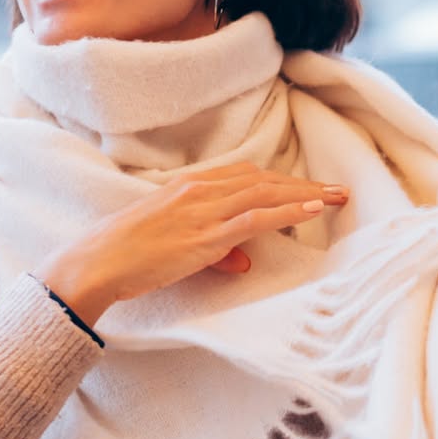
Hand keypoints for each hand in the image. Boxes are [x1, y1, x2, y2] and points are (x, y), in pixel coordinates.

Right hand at [38, 162, 348, 325]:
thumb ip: (212, 249)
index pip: (246, 176)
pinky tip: (312, 210)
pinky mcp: (205, 235)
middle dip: (304, 184)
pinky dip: (287, 211)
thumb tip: (243, 259)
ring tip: (338, 198)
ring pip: (266, 194)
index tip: (310, 186)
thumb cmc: (126, 255)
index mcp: (189, 187)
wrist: (97, 262)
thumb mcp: (173, 244)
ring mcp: (203, 211)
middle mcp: (199, 191)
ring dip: (306, 194)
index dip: (281, 180)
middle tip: (340, 189)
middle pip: (264, 180)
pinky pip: (255, 218)